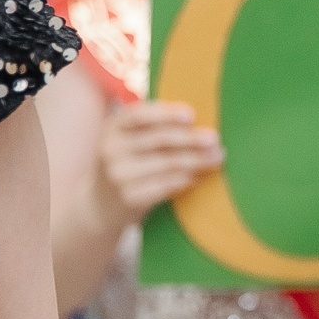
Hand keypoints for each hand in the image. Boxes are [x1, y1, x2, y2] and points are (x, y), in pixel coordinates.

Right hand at [95, 101, 220, 222]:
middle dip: (190, 138)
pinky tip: (198, 175)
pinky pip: (165, 185)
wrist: (101, 204)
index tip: (191, 115)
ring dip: (196, 159)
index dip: (165, 113)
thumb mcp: (129, 140)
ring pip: (166, 163)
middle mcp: (111, 149)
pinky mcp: (128, 197)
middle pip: (158, 139)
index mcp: (113, 127)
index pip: (138, 115)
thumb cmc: (128, 162)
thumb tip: (197, 120)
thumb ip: (153, 127)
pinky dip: (185, 178)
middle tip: (214, 138)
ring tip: (217, 157)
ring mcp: (118, 175)